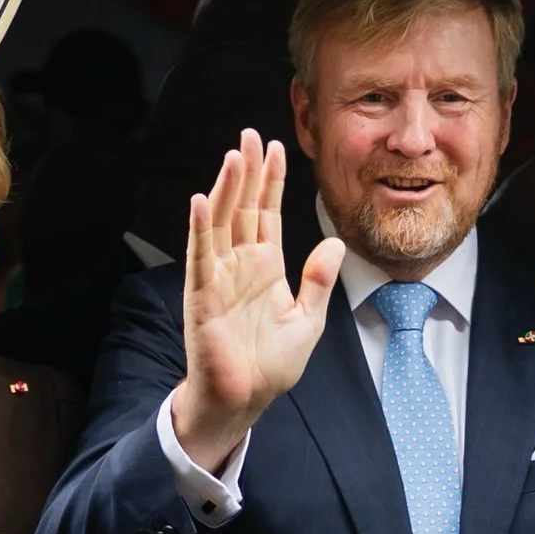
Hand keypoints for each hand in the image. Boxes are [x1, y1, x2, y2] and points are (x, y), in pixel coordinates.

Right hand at [171, 128, 345, 471]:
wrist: (244, 399)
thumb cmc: (269, 366)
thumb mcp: (306, 320)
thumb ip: (318, 282)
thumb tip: (333, 245)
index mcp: (265, 268)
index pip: (267, 215)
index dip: (271, 182)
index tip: (275, 148)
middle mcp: (239, 266)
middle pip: (243, 209)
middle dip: (247, 172)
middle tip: (250, 134)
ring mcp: (218, 278)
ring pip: (222, 223)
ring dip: (226, 189)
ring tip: (233, 156)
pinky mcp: (202, 296)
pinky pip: (201, 256)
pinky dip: (200, 228)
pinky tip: (203, 200)